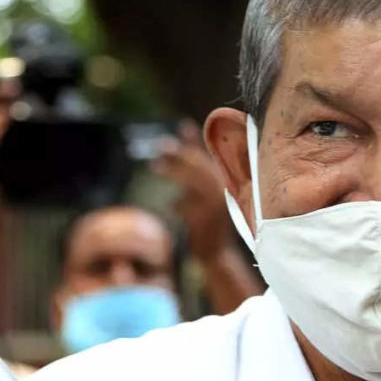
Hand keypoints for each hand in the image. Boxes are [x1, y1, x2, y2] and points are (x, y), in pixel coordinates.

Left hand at [153, 118, 232, 261]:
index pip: (211, 157)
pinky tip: (174, 207)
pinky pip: (185, 205)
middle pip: (201, 166)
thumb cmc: (209, 219)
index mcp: (226, 182)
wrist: (216, 253)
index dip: (197, 142)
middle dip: (181, 153)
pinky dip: (178, 205)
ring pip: (194, 182)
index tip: (182, 127)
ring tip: (155, 166)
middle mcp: (224, 192)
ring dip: (173, 172)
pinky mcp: (206, 220)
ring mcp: (216, 206)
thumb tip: (185, 128)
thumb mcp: (205, 189)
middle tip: (162, 145)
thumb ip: (197, 164)